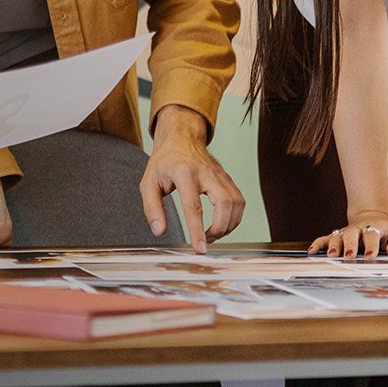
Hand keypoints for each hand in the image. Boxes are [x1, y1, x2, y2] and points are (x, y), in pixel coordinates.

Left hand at [141, 106, 244, 252]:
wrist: (181, 138)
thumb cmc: (165, 162)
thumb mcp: (148, 183)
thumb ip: (152, 208)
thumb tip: (159, 231)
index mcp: (184, 172)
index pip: (194, 206)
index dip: (198, 230)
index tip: (199, 248)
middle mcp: (206, 172)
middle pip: (224, 204)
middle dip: (219, 229)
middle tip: (206, 241)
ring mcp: (220, 174)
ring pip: (236, 203)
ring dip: (228, 225)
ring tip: (213, 234)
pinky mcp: (228, 178)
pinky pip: (239, 201)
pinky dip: (234, 217)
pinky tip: (223, 224)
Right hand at [309, 212, 387, 257]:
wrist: (372, 220)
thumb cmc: (386, 232)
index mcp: (372, 228)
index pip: (371, 235)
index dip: (371, 245)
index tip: (370, 256)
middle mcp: (356, 229)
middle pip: (351, 234)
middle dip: (349, 245)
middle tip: (349, 256)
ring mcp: (345, 233)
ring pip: (337, 237)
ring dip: (334, 247)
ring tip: (332, 256)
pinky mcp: (336, 237)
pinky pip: (324, 239)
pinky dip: (318, 244)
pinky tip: (312, 252)